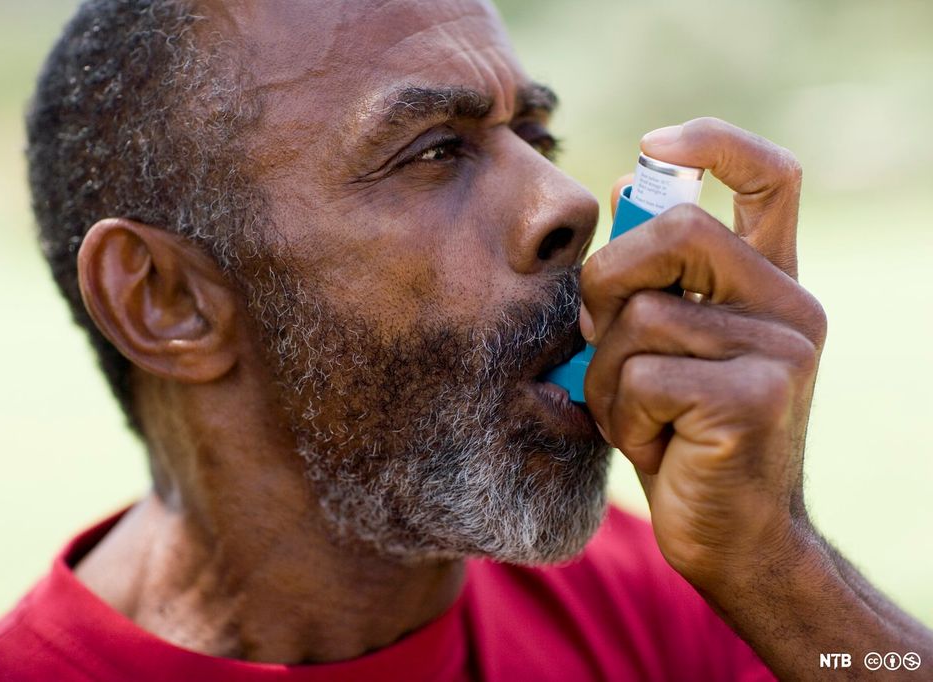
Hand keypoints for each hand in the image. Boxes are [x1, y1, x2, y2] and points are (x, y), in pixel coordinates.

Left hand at [580, 117, 826, 596]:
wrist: (733, 536)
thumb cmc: (683, 435)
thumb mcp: (666, 348)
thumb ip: (654, 279)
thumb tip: (619, 186)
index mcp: (771, 282)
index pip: (772, 175)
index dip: (713, 142)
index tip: (653, 144)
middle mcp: (790, 305)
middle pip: (675, 230)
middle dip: (607, 281)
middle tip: (603, 337)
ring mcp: (782, 351)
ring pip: (641, 316)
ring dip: (606, 374)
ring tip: (634, 413)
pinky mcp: (756, 398)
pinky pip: (641, 377)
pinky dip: (622, 416)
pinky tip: (657, 444)